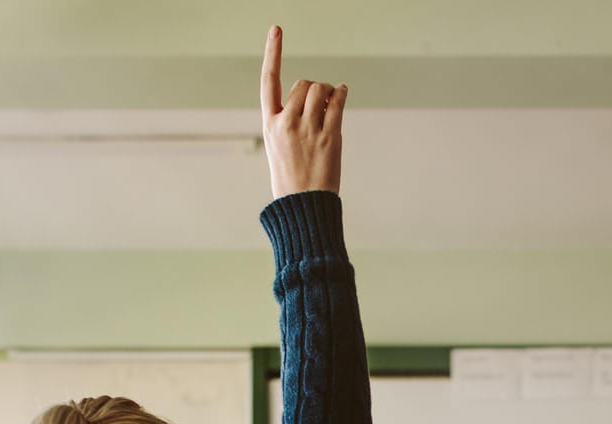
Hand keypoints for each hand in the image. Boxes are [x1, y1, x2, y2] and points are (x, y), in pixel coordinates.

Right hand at [260, 25, 346, 198]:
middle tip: (321, 102)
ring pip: (321, 90)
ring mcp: (309, 129)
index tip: (277, 30)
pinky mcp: (330, 137)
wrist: (303, 206)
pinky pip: (339, 103)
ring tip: (331, 104)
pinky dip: (342, 94)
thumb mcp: (279, 148)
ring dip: (329, 91)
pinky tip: (343, 92)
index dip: (273, 52)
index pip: (269, 80)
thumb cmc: (291, 179)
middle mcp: (287, 123)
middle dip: (314, 88)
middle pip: (304, 84)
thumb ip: (289, 121)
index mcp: (270, 124)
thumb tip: (318, 96)